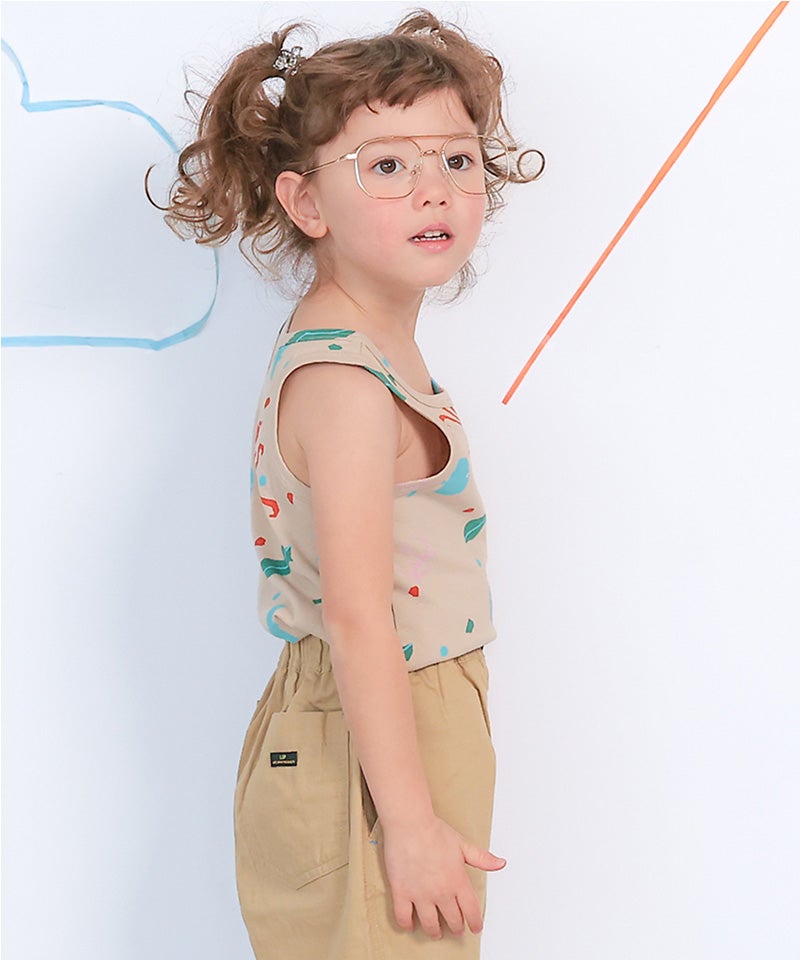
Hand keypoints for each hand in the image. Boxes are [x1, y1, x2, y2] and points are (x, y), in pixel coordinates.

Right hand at [381, 815, 506, 939]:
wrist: (410, 824)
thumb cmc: (434, 831)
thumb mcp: (462, 844)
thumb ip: (481, 858)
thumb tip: (500, 863)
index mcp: (457, 881)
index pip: (471, 911)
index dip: (475, 923)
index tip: (475, 927)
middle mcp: (441, 892)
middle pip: (452, 921)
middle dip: (456, 928)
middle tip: (456, 929)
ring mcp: (420, 895)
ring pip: (430, 925)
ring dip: (434, 931)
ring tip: (436, 932)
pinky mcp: (402, 893)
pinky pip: (403, 917)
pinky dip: (407, 924)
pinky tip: (410, 924)